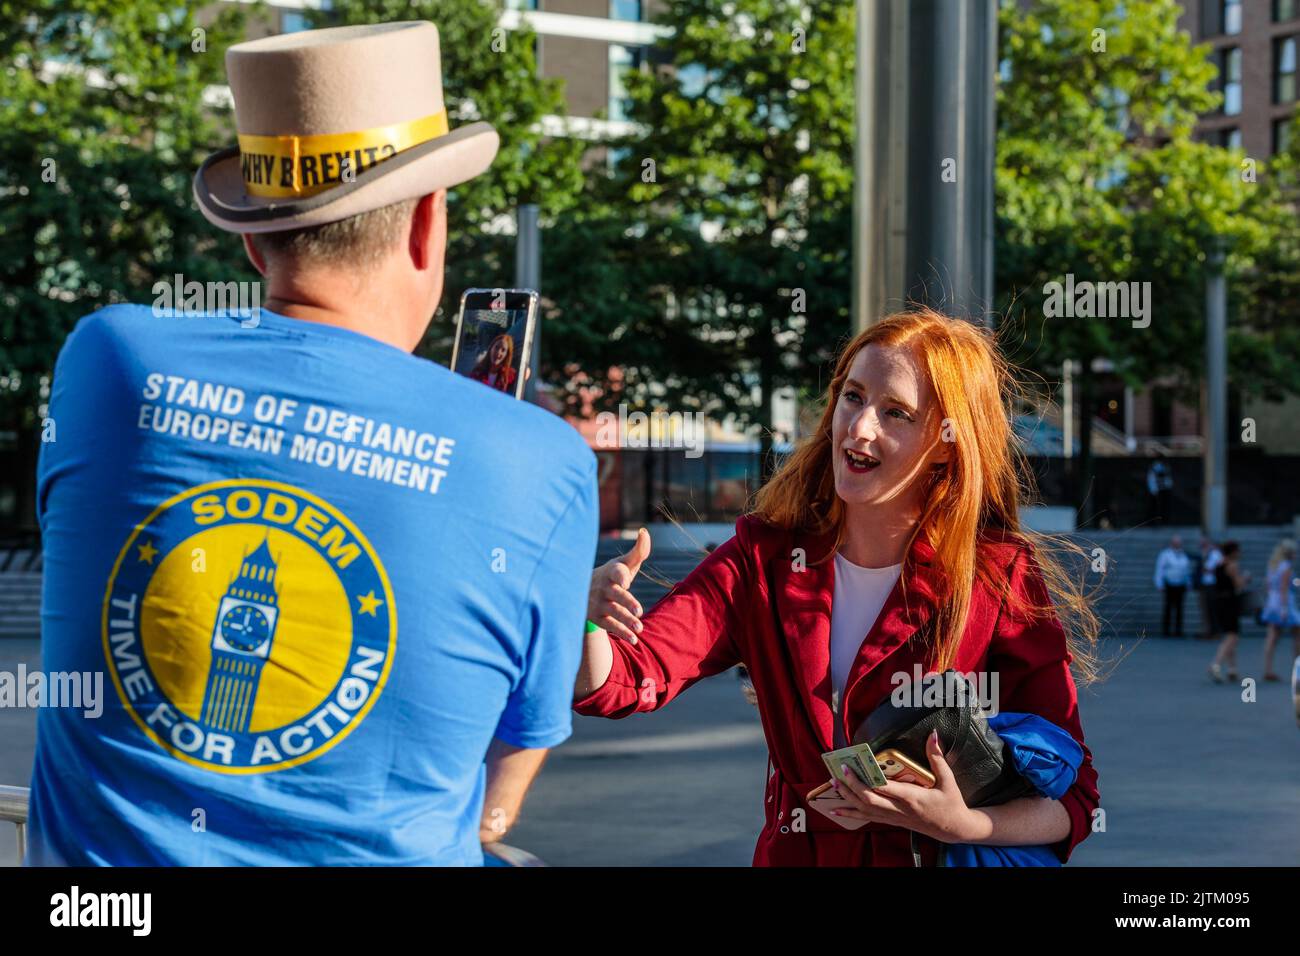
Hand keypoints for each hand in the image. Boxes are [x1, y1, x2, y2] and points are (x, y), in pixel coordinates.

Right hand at [588, 528, 649, 643]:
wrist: (583, 592)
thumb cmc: (612, 576)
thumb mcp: (623, 563)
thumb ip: (638, 551)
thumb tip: (645, 532)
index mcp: (612, 572)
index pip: (616, 572)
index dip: (620, 575)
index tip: (626, 581)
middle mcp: (604, 588)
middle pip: (616, 595)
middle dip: (627, 602)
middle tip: (639, 611)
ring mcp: (599, 604)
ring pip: (613, 612)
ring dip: (626, 621)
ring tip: (640, 628)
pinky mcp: (598, 618)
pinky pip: (610, 626)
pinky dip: (621, 633)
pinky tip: (634, 639)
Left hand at [826, 730, 980, 843]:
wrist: (954, 829)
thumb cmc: (951, 803)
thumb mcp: (948, 780)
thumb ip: (937, 758)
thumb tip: (932, 735)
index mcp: (912, 798)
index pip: (884, 789)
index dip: (864, 779)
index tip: (850, 767)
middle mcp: (900, 809)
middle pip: (869, 801)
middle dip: (851, 787)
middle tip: (837, 773)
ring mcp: (894, 817)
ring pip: (865, 811)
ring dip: (847, 798)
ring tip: (832, 785)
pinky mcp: (892, 821)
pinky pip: (868, 818)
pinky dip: (851, 814)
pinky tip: (836, 810)